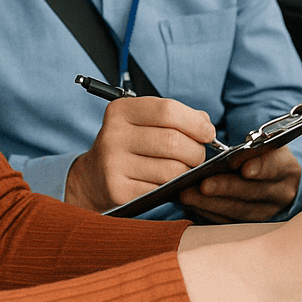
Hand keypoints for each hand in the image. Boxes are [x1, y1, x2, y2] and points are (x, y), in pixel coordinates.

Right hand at [63, 97, 214, 211]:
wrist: (93, 177)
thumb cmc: (129, 145)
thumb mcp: (144, 122)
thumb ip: (176, 117)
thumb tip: (205, 123)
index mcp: (121, 110)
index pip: (168, 111)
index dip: (195, 122)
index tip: (208, 133)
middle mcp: (113, 134)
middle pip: (173, 141)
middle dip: (196, 151)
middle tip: (197, 156)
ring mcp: (112, 163)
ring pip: (171, 170)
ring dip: (187, 172)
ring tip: (183, 170)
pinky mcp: (117, 190)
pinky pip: (161, 190)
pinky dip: (172, 188)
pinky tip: (169, 184)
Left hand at [178, 146, 301, 222]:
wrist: (269, 178)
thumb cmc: (260, 154)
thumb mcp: (262, 144)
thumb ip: (250, 146)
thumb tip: (226, 155)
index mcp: (287, 168)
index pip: (275, 167)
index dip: (260, 168)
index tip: (244, 169)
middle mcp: (281, 193)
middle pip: (253, 192)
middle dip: (225, 188)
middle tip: (203, 184)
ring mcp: (267, 212)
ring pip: (238, 211)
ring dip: (210, 203)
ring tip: (187, 194)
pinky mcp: (249, 225)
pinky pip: (227, 221)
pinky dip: (208, 212)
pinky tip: (191, 203)